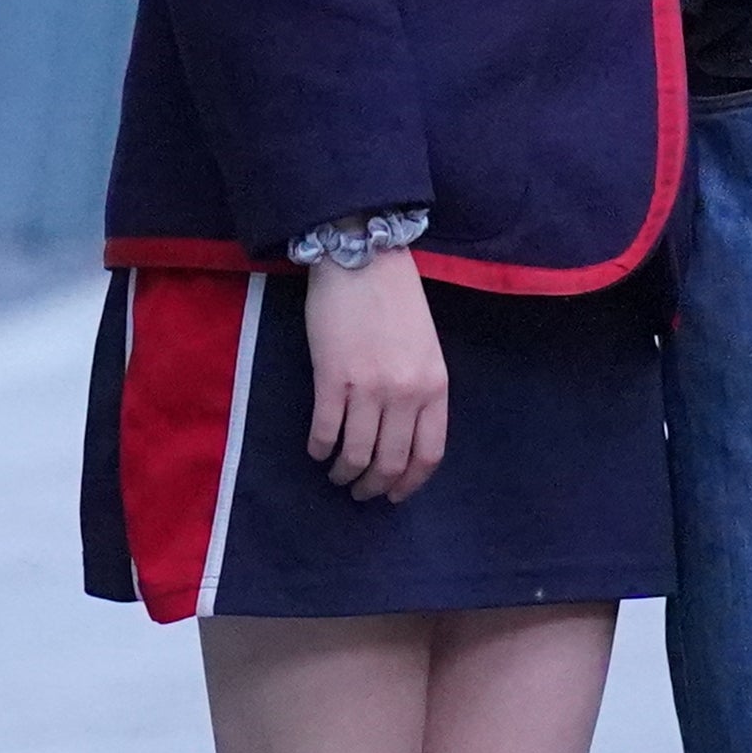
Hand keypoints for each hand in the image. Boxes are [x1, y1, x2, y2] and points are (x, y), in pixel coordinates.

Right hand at [298, 250, 449, 502]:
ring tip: (336, 474)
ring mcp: (368, 387)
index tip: (395, 495)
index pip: (428, 453)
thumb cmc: (396, 301)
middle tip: (360, 492)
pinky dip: (319, 448)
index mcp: (435, 386)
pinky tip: (316, 450)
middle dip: (374, 486)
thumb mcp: (426, 349)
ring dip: (344, 473)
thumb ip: (420, 391)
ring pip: (356, 454)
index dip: (410, 483)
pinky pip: (324, 430)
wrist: (362, 257)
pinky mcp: (331, 378)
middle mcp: (406, 393)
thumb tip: (403, 436)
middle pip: (391, 462)